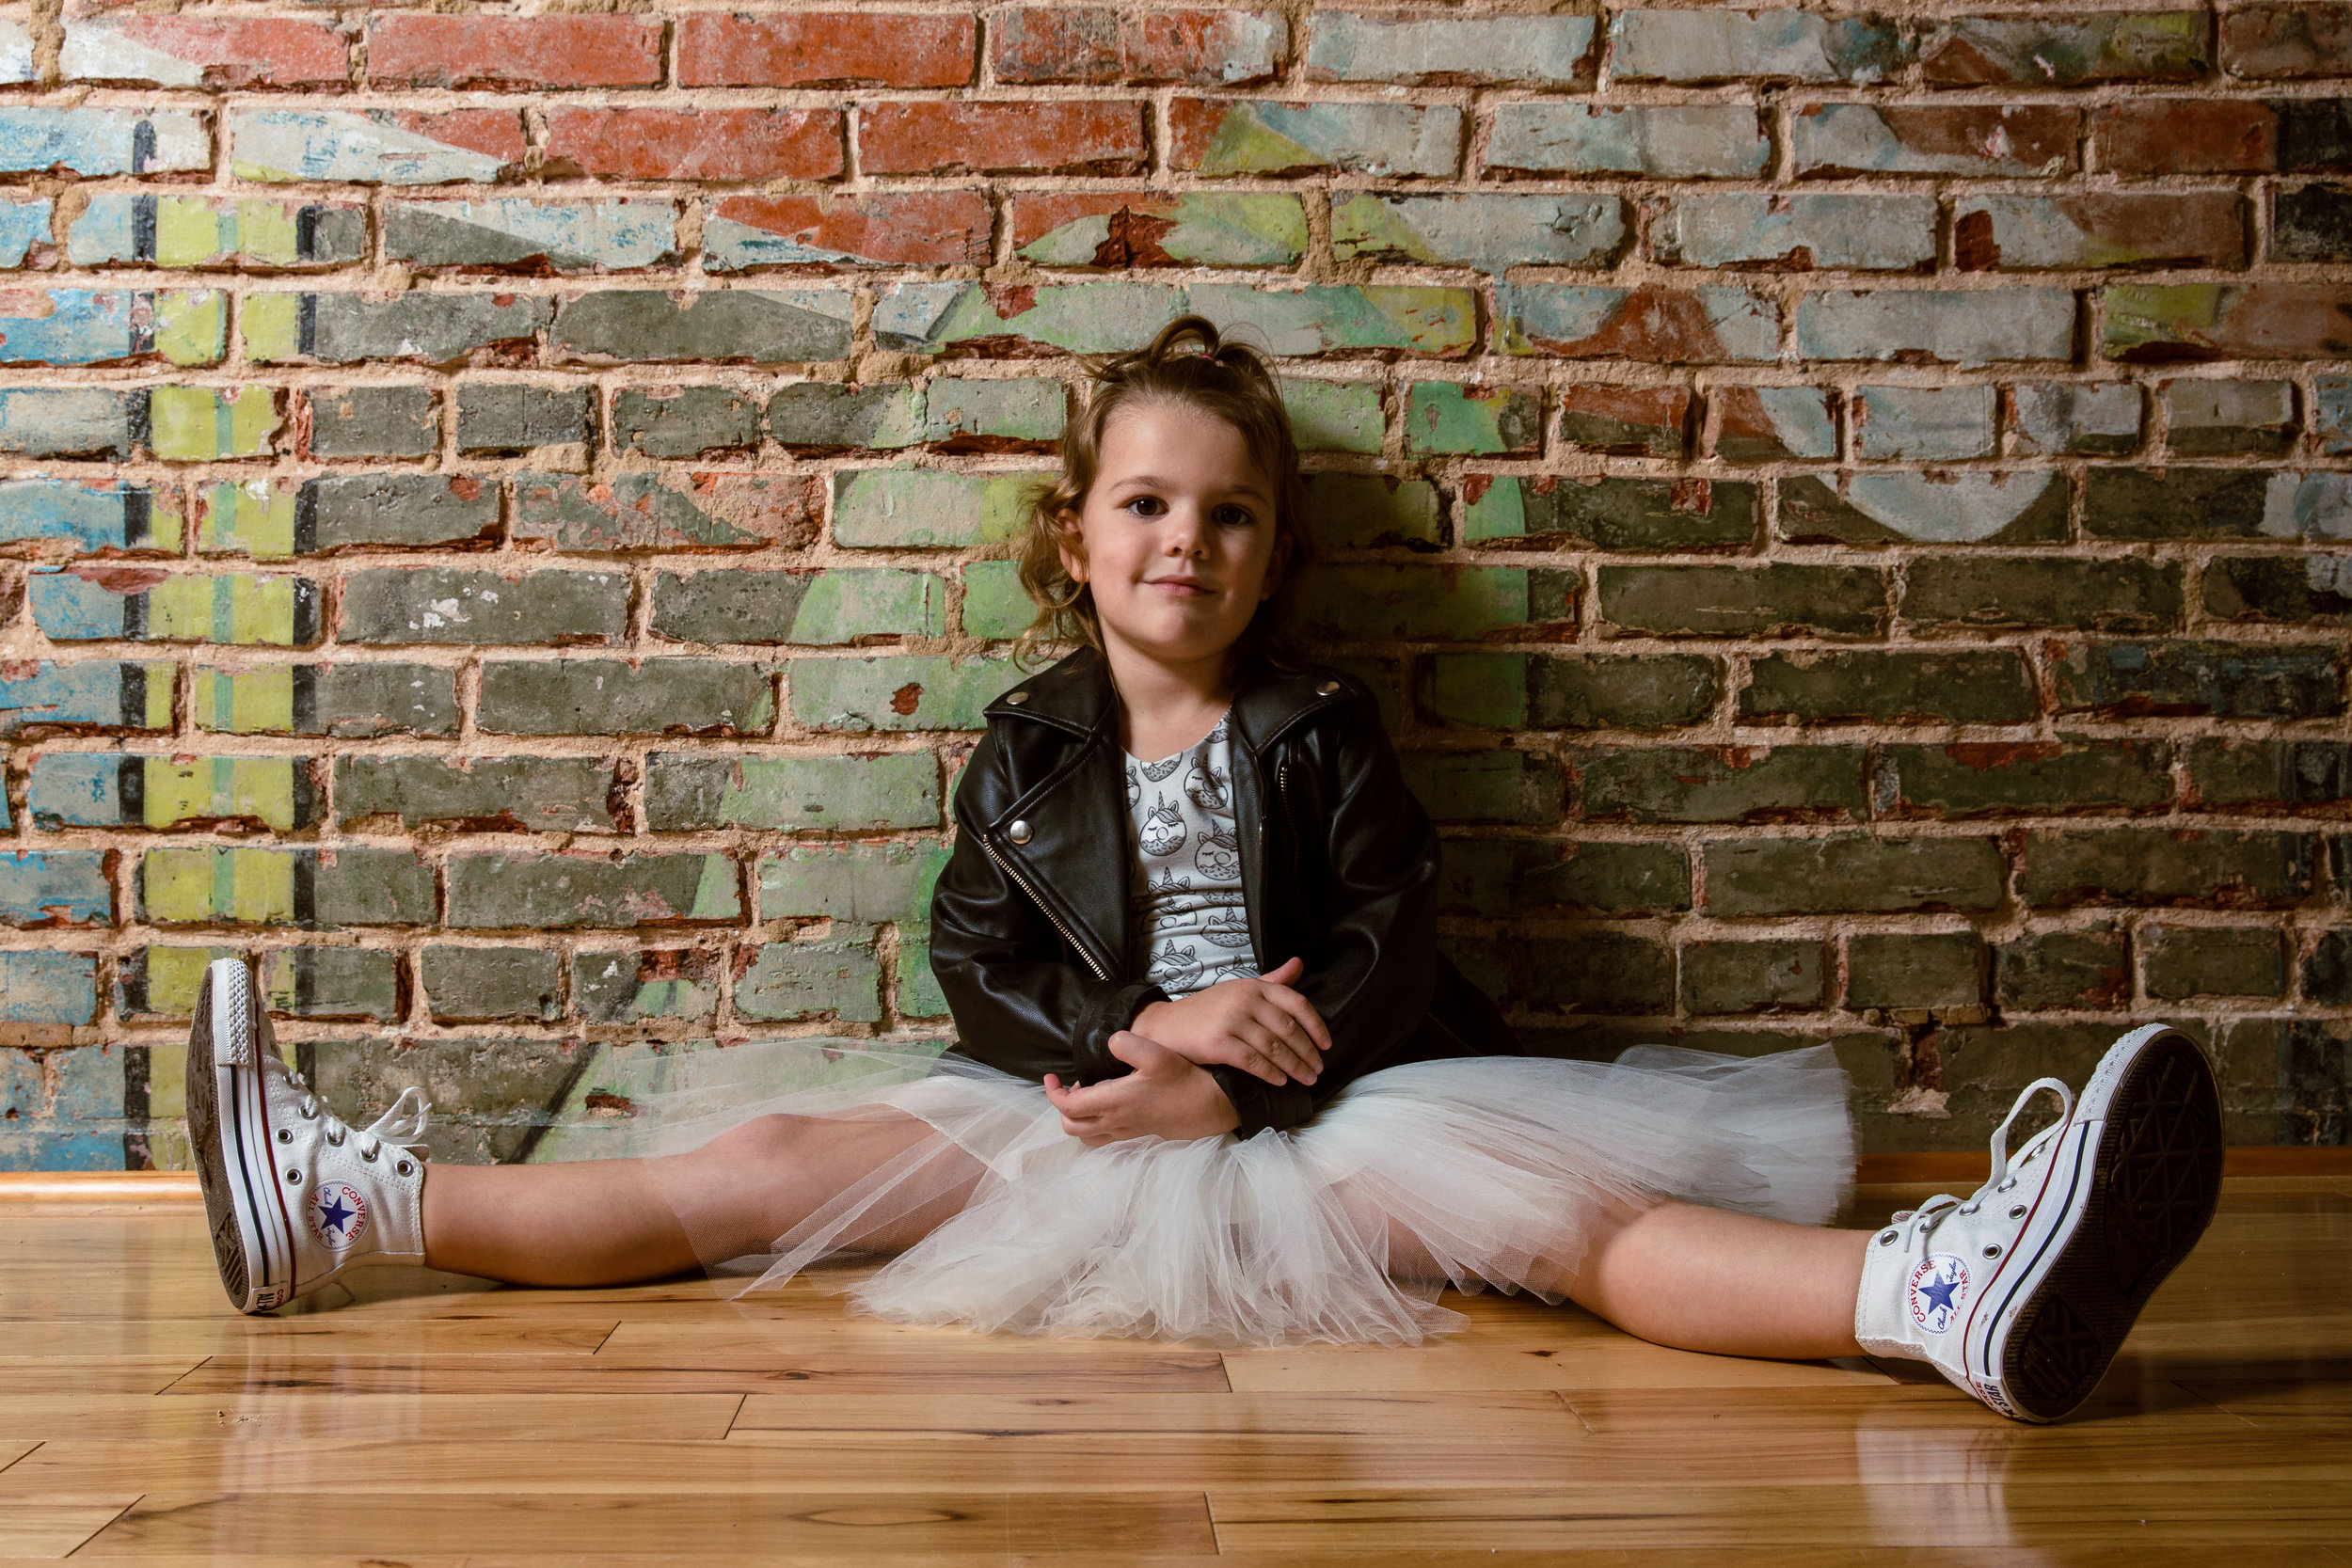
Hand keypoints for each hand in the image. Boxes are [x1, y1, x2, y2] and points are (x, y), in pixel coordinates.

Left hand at [1045, 1032, 1241, 1146]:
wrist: (1208, 1106)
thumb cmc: (1182, 1079)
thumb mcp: (1156, 1054)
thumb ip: (1127, 1045)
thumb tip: (1109, 1041)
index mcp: (1113, 1102)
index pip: (1067, 1106)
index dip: (1053, 1092)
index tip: (1052, 1076)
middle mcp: (1115, 1122)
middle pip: (1071, 1126)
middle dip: (1061, 1107)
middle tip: (1068, 1085)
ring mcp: (1126, 1131)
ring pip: (1086, 1136)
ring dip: (1077, 1118)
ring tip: (1086, 1095)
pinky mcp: (1137, 1133)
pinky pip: (1103, 1138)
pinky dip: (1094, 1125)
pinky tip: (1106, 1105)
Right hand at [1130, 955, 1329, 1086]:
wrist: (1166, 1025)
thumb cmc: (1208, 1010)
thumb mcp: (1240, 989)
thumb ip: (1271, 980)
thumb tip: (1299, 964)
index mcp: (1254, 986)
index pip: (1297, 1003)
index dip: (1316, 1026)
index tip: (1326, 1045)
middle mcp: (1245, 1000)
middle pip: (1289, 1029)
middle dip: (1308, 1052)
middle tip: (1318, 1069)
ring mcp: (1231, 1021)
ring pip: (1274, 1048)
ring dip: (1295, 1067)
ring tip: (1306, 1078)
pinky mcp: (1218, 1043)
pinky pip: (1253, 1061)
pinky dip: (1271, 1074)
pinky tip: (1280, 1081)